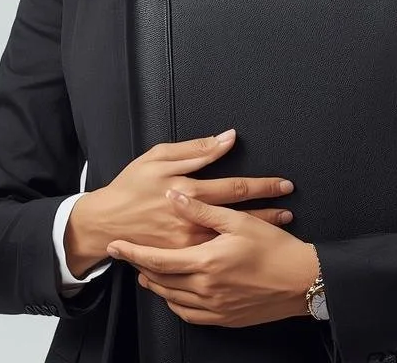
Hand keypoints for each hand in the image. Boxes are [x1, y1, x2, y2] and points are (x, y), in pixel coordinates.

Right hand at [65, 129, 294, 275]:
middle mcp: (193, 219)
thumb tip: (227, 138)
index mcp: (189, 191)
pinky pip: (214, 254)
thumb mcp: (159, 157)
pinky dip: (235, 249)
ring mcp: (188, 242)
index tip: (284, 185)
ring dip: (259, 231)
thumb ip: (197, 149)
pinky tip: (251, 247)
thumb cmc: (131, 187)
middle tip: (290, 209)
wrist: (106, 223)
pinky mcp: (182, 258)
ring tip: (280, 225)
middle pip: (241, 215)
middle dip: (270, 210)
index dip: (264, 186)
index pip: (237, 187)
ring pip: (232, 237)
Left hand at [108, 189, 319, 327]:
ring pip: (171, 298)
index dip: (132, 252)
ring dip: (155, 285)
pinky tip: (174, 293)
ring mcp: (214, 307)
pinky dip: (175, 303)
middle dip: (139, 268)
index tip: (115, 246)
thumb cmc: (276, 250)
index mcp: (206, 262)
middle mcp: (206, 288)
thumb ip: (202, 209)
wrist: (303, 282)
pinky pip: (188, 314)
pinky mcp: (224, 318)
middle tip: (127, 256)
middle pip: (159, 281)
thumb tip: (175, 196)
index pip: (157, 259)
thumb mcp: (239, 221)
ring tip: (147, 272)